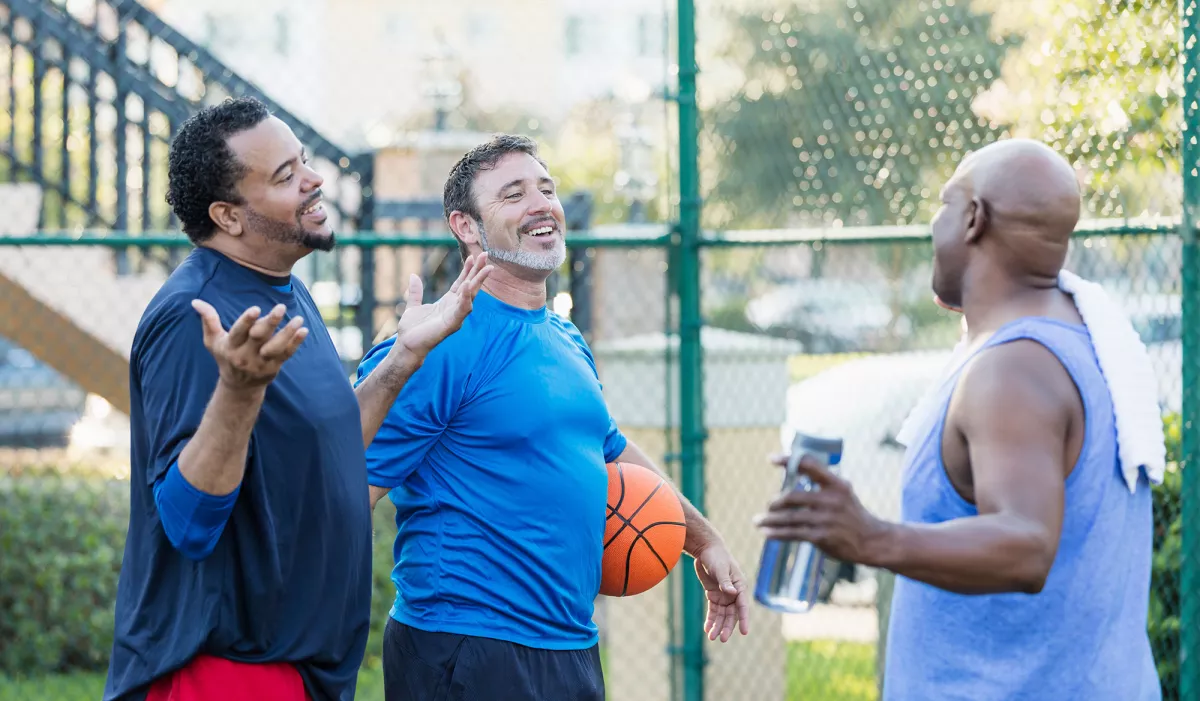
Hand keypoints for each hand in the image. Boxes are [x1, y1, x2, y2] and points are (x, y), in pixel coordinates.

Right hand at [192, 300, 307, 390]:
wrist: (239, 387)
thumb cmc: (226, 356)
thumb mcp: (213, 341)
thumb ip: (208, 320)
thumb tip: (195, 301)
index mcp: (230, 347)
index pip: (238, 333)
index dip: (246, 321)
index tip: (256, 309)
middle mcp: (245, 356)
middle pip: (259, 338)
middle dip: (270, 323)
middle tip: (281, 307)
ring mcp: (261, 363)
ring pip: (275, 347)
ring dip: (287, 333)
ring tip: (299, 319)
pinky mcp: (274, 367)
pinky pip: (286, 354)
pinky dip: (296, 343)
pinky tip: (304, 330)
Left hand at [392, 253, 493, 360]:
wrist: (407, 345)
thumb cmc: (412, 330)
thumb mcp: (413, 305)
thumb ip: (416, 292)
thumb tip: (413, 276)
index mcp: (447, 303)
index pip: (461, 283)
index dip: (468, 270)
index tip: (473, 256)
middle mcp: (454, 308)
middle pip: (470, 286)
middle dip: (478, 271)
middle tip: (486, 255)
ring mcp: (455, 316)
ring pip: (470, 296)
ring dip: (478, 282)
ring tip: (486, 268)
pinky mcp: (451, 325)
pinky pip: (461, 310)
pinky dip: (465, 298)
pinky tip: (467, 286)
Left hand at [692, 541, 750, 641]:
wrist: (706, 550)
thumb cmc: (716, 557)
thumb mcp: (720, 568)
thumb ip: (725, 581)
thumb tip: (732, 593)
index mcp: (740, 586)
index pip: (743, 606)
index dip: (744, 619)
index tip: (744, 632)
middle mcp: (733, 594)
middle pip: (732, 614)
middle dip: (728, 627)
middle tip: (722, 639)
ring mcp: (724, 596)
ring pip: (722, 616)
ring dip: (718, 626)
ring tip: (711, 637)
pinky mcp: (714, 596)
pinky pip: (713, 611)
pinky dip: (711, 620)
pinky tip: (707, 628)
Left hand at [754, 454, 888, 564]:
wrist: (871, 540)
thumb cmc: (852, 514)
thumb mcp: (843, 492)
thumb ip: (822, 483)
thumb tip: (795, 469)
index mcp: (836, 484)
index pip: (809, 465)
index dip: (789, 460)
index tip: (771, 458)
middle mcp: (830, 500)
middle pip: (792, 496)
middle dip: (775, 502)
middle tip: (769, 505)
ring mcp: (825, 519)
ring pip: (789, 517)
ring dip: (770, 519)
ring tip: (758, 520)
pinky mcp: (821, 537)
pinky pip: (793, 533)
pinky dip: (777, 533)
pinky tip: (766, 533)